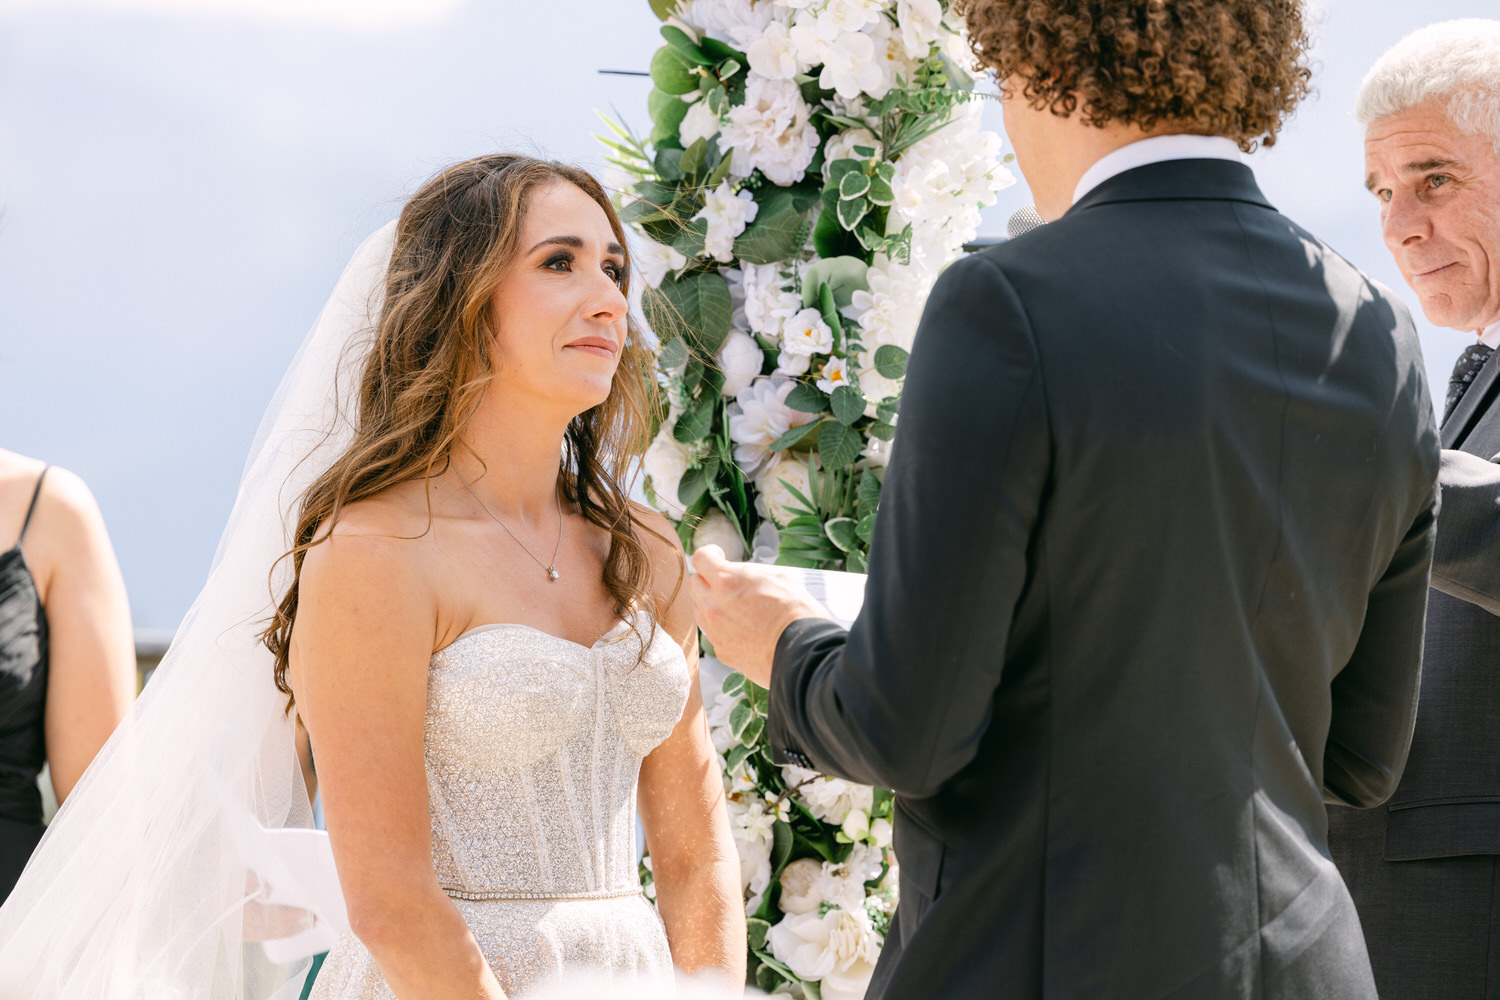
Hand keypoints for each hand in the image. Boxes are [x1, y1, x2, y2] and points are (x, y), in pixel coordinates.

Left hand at [688, 546, 828, 686]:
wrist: (802, 653)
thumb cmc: (796, 612)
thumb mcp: (779, 578)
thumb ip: (752, 573)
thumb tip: (743, 575)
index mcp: (727, 581)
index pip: (701, 558)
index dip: (710, 554)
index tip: (718, 556)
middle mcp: (713, 605)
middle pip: (693, 584)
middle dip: (707, 579)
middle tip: (725, 582)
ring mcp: (715, 631)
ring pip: (699, 610)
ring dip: (711, 604)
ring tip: (736, 607)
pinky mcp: (721, 651)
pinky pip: (713, 633)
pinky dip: (723, 628)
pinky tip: (744, 629)